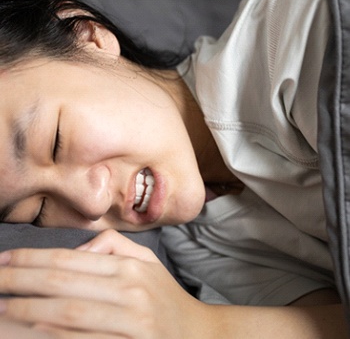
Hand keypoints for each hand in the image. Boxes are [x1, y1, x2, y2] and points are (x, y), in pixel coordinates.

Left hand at [0, 230, 204, 337]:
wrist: (197, 335)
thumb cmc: (165, 297)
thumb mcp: (147, 261)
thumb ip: (113, 246)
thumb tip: (77, 249)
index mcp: (130, 268)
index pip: (71, 260)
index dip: (33, 260)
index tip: (5, 260)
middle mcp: (129, 292)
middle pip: (62, 288)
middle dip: (20, 284)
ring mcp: (128, 323)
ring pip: (65, 318)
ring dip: (25, 315)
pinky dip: (51, 338)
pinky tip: (29, 332)